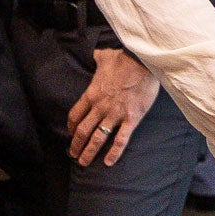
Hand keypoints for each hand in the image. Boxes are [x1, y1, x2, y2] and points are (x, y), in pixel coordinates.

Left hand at [66, 49, 158, 165]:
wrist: (143, 61)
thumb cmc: (125, 58)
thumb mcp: (106, 56)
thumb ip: (99, 58)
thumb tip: (96, 53)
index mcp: (92, 94)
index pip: (75, 115)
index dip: (71, 127)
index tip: (70, 133)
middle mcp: (100, 107)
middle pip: (82, 130)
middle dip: (76, 145)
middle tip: (73, 154)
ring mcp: (115, 114)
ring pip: (97, 138)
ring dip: (88, 152)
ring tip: (83, 162)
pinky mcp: (131, 118)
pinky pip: (120, 139)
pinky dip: (114, 152)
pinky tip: (109, 162)